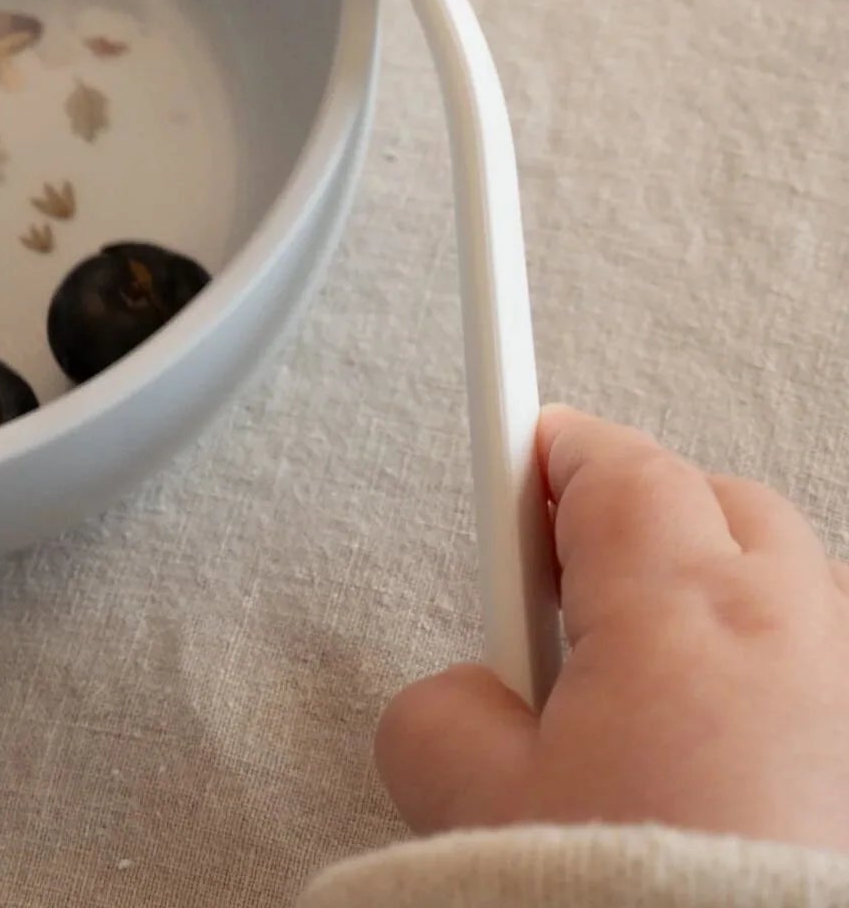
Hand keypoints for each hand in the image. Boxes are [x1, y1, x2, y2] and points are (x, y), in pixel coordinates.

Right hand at [378, 407, 848, 852]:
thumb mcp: (467, 807)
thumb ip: (440, 713)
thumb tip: (464, 705)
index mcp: (683, 607)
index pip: (610, 462)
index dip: (548, 452)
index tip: (517, 442)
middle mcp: (801, 634)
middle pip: (718, 507)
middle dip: (645, 525)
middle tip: (573, 604)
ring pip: (791, 598)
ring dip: (727, 618)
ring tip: (662, 717)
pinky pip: (835, 688)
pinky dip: (792, 701)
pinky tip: (743, 779)